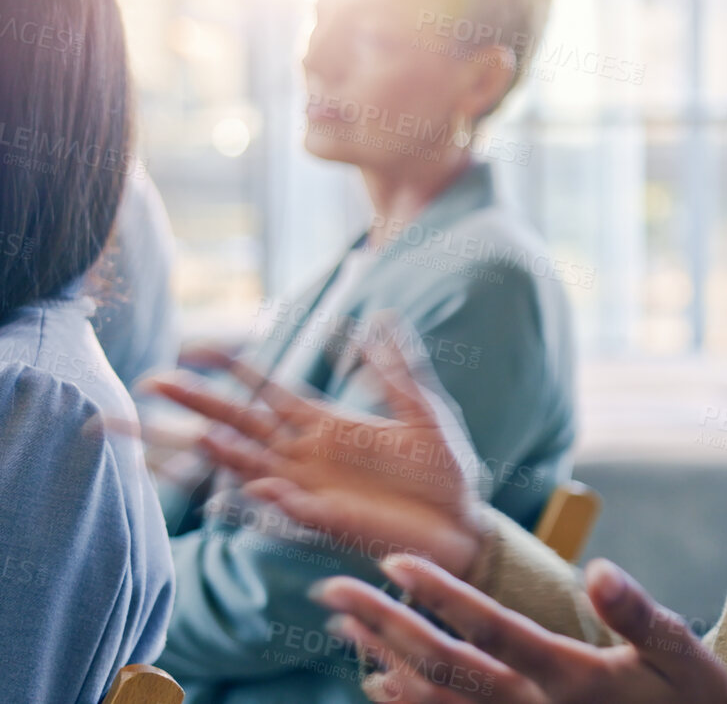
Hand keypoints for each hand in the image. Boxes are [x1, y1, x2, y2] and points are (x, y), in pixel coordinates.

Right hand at [139, 315, 490, 575]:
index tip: (193, 348)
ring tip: (197, 436)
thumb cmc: (440, 469)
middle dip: (197, 405)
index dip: (232, 369)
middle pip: (238, 423)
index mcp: (326, 424)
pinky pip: (292, 508)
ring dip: (222, 454)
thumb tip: (381, 318)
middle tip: (150, 382)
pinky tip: (259, 485)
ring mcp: (312, 488)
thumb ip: (397, 369)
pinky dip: (274, 498)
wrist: (464, 522)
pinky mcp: (330, 520)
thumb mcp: (422, 410)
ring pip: (250, 466)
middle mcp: (306, 455)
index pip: (266, 390)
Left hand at [316, 554, 726, 703]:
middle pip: (443, 668)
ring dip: (382, 661)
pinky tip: (377, 680)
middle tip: (334, 587)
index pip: (492, 631)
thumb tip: (601, 571)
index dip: (441, 595)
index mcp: (570, 679)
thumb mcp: (681, 654)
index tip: (395, 561)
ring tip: (343, 624)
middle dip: (385, 624)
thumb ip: (639, 614)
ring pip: (433, 703)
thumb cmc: (689, 701)